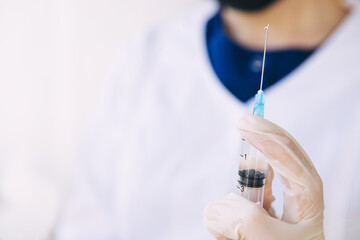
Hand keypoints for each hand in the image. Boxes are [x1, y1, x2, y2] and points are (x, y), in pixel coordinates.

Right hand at [203, 115, 323, 239]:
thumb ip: (244, 222)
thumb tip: (217, 207)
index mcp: (308, 202)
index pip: (293, 162)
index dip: (270, 140)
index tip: (246, 125)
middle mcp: (295, 196)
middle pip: (283, 155)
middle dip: (264, 138)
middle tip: (244, 121)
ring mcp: (277, 201)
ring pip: (256, 177)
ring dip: (241, 186)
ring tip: (234, 220)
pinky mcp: (259, 209)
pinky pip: (239, 196)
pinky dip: (228, 207)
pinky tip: (230, 223)